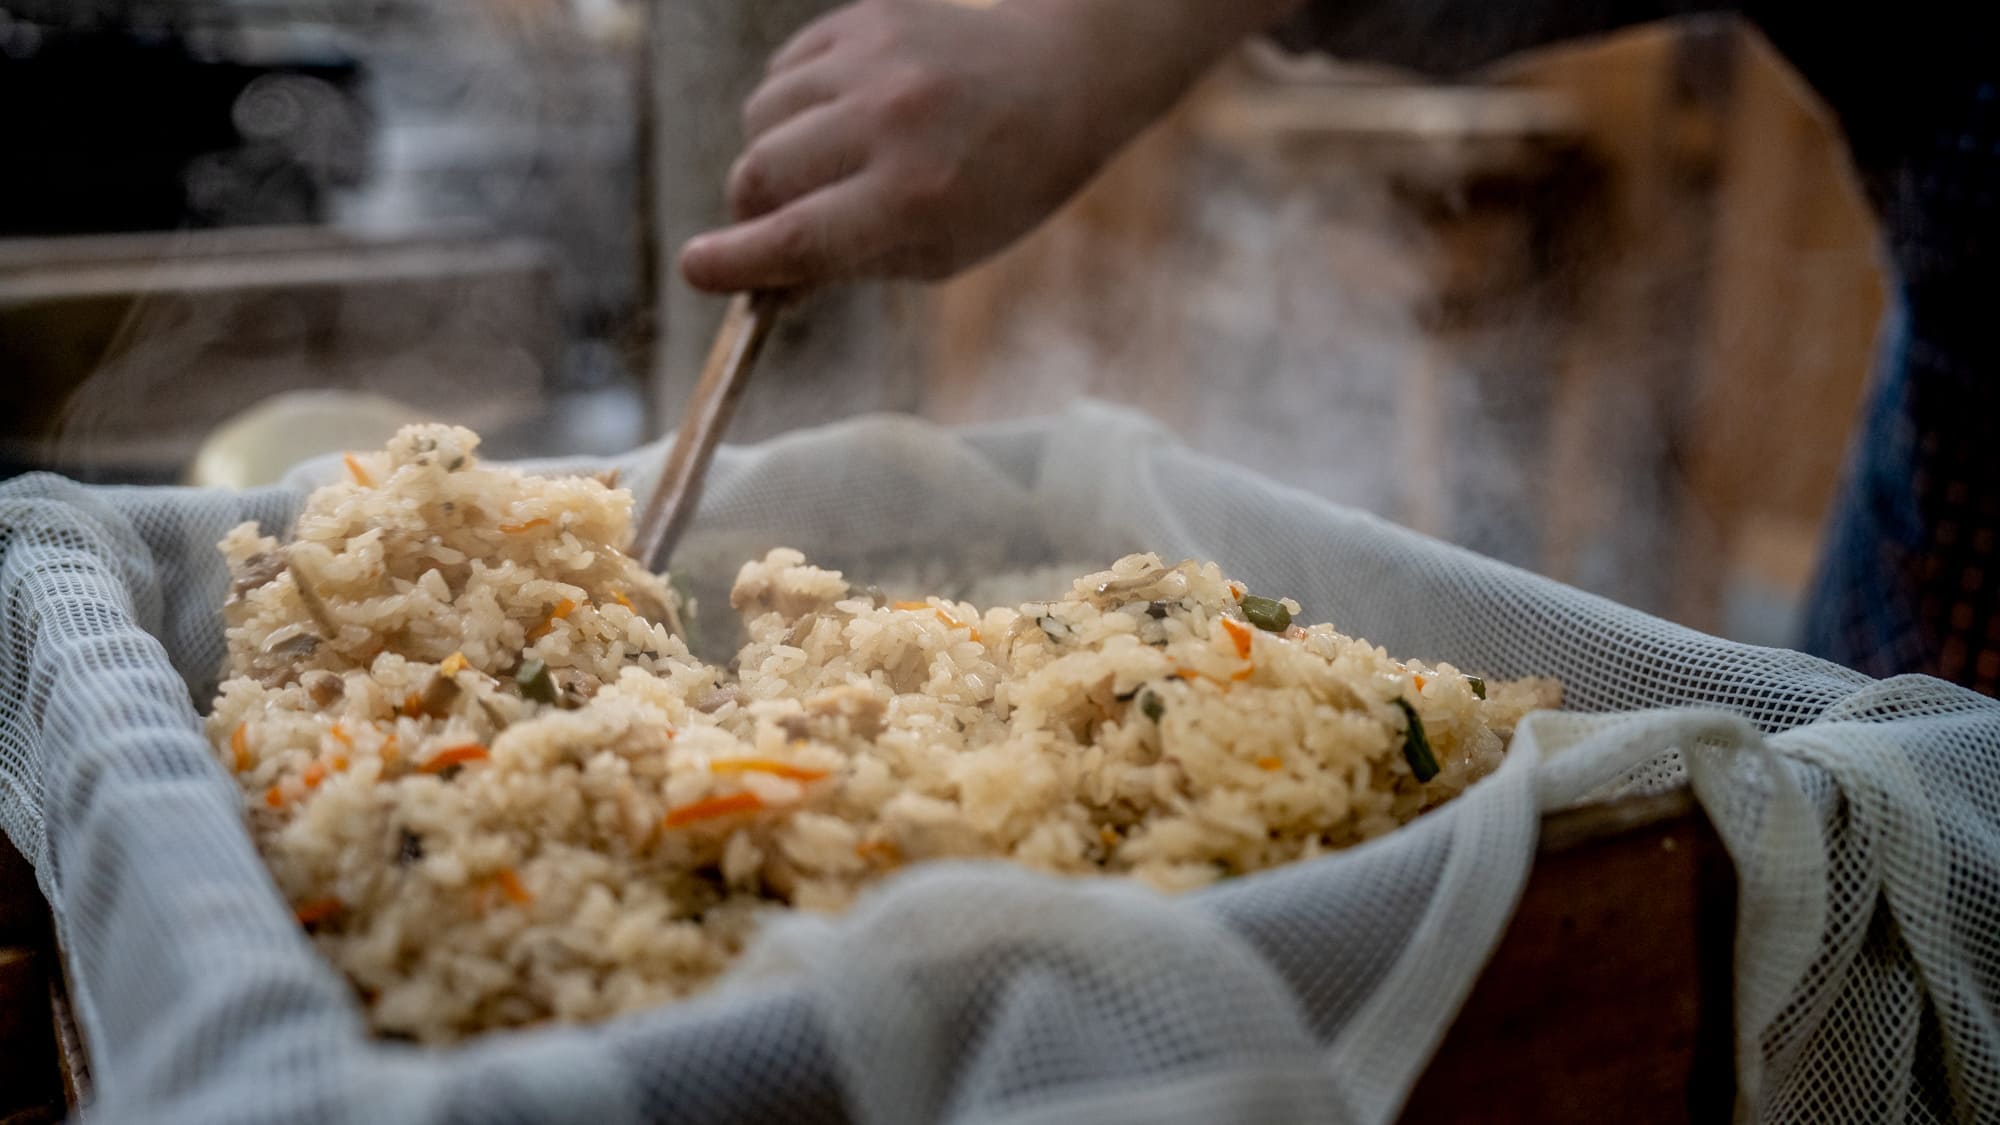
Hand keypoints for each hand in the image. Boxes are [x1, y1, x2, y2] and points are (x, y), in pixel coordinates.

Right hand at [680, 0, 1296, 292]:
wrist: (1064, 73)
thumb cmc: (1005, 183)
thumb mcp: (944, 250)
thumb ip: (849, 264)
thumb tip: (760, 282)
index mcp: (914, 198)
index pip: (793, 240)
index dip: (732, 264)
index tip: (697, 270)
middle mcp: (889, 124)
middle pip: (756, 176)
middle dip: (751, 212)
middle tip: (775, 225)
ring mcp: (873, 61)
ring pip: (760, 117)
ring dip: (772, 154)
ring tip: (825, 166)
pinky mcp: (864, 18)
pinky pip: (785, 71)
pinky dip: (794, 104)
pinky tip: (841, 115)